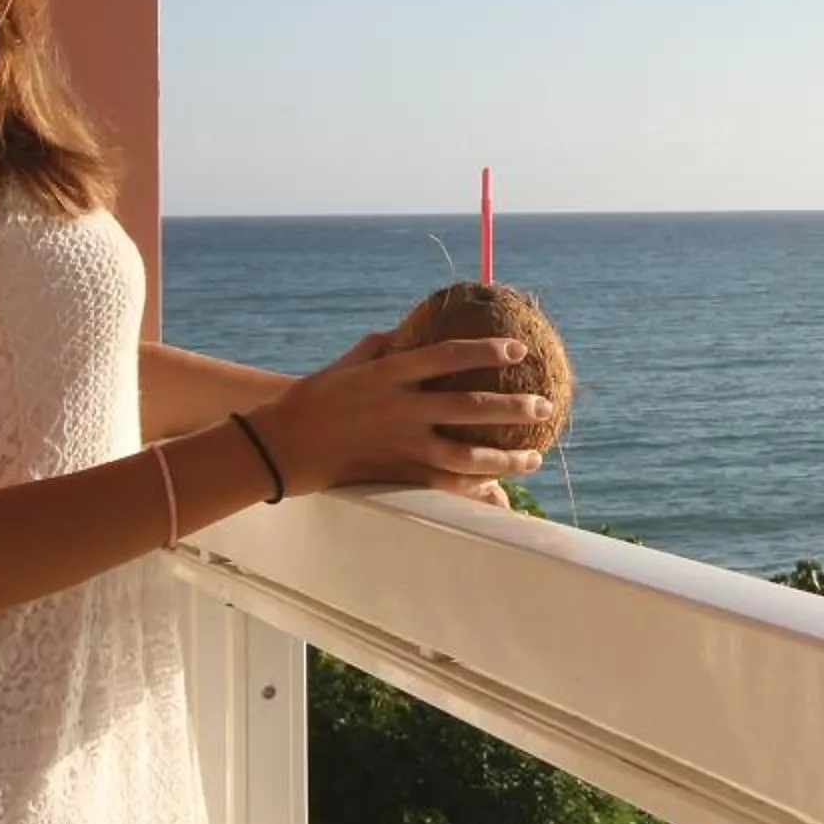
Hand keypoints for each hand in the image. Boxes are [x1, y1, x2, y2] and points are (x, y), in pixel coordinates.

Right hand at [243, 332, 548, 497]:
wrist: (279, 446)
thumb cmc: (312, 398)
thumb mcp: (348, 362)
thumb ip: (385, 346)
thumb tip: (413, 332)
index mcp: (390, 374)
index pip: (448, 356)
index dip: (487, 350)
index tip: (518, 348)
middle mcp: (401, 409)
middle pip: (469, 407)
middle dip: (512, 407)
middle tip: (543, 406)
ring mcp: (400, 445)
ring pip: (465, 454)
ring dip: (505, 458)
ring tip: (534, 458)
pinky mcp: (395, 474)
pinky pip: (443, 483)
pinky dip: (473, 488)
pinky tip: (497, 490)